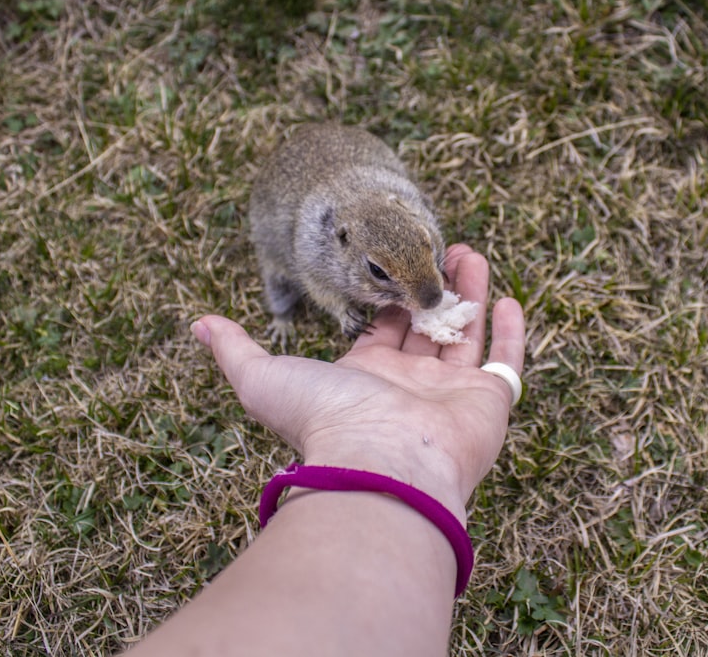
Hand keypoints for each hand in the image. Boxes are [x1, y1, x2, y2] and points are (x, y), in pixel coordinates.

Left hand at [190, 244, 524, 520]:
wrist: (381, 462)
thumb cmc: (323, 420)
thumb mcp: (262, 376)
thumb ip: (235, 348)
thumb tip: (196, 324)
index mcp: (365, 377)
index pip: (381, 328)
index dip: (389, 295)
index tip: (395, 260)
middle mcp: (409, 385)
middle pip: (424, 326)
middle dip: (430, 285)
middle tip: (438, 246)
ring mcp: (450, 394)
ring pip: (463, 334)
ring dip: (468, 293)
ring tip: (468, 252)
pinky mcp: (488, 402)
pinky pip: (505, 362)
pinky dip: (511, 333)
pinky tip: (510, 299)